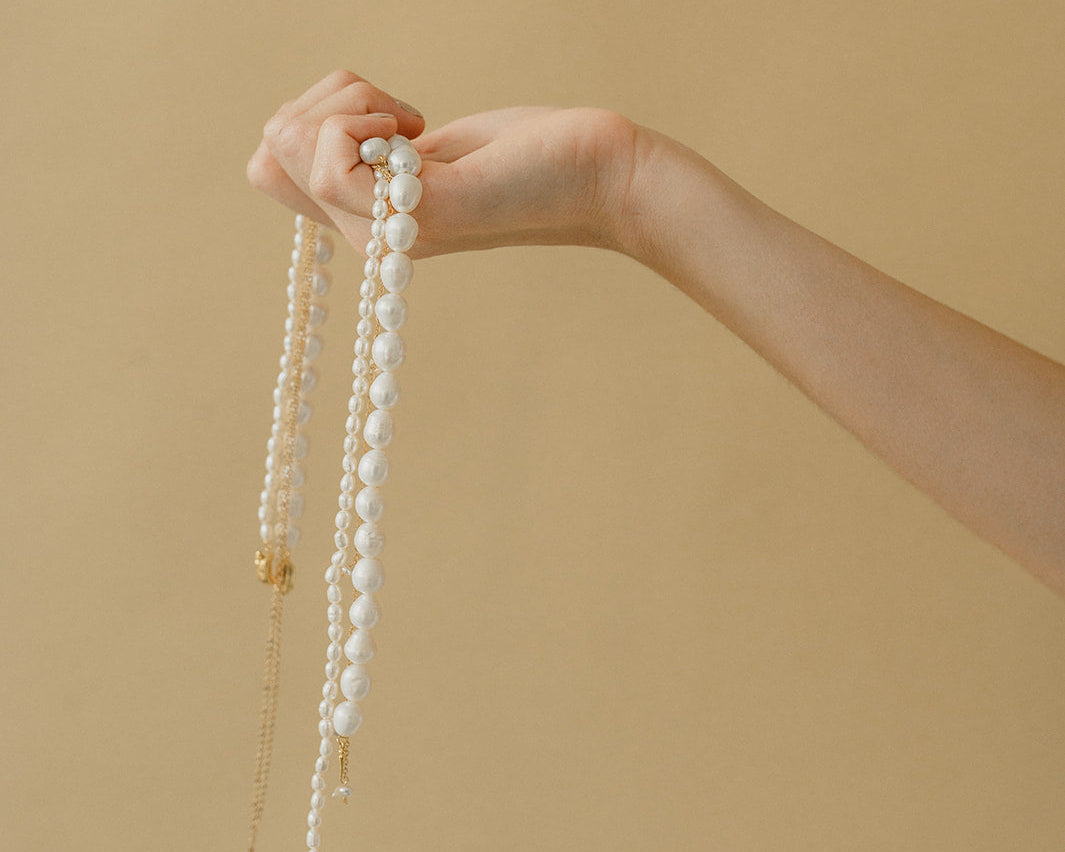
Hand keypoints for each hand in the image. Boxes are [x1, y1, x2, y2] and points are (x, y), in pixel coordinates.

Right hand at [247, 70, 642, 257]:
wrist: (596, 177)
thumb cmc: (521, 156)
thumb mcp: (421, 147)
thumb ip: (364, 149)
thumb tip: (296, 125)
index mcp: (365, 220)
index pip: (267, 171)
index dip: (307, 121)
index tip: (381, 124)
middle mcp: (369, 239)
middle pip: (265, 155)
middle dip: (320, 103)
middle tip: (398, 120)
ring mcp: (390, 234)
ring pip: (287, 148)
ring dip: (347, 102)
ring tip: (413, 123)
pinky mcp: (419, 216)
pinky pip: (332, 162)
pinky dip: (364, 118)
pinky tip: (419, 130)